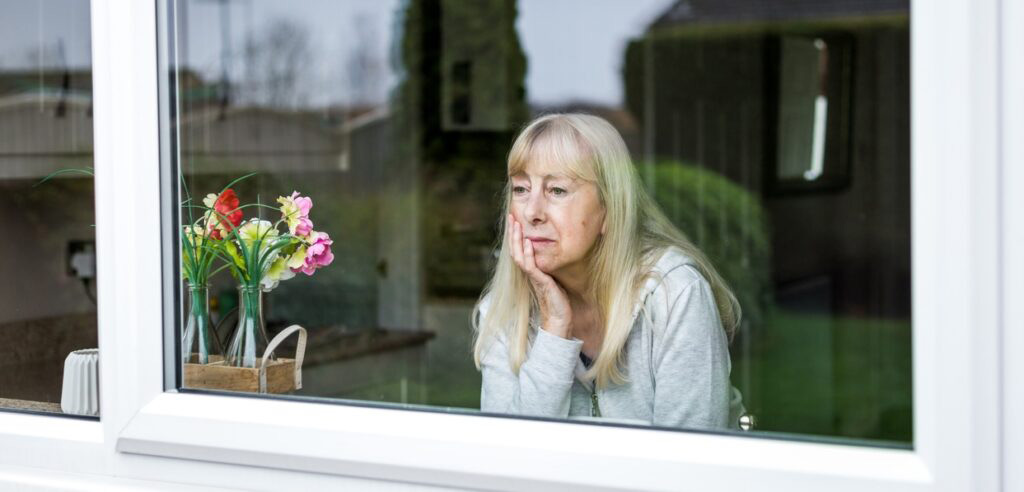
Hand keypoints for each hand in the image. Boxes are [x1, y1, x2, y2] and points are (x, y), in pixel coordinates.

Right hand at [507, 214, 572, 337]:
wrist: (559, 318)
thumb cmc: (558, 299)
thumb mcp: (553, 277)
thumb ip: (549, 267)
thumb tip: (552, 255)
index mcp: (531, 270)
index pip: (519, 250)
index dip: (516, 236)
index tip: (515, 221)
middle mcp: (529, 273)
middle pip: (515, 250)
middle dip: (513, 233)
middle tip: (511, 217)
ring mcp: (532, 277)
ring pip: (519, 255)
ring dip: (517, 240)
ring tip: (516, 225)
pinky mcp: (539, 282)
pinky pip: (529, 266)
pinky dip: (528, 253)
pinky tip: (528, 242)